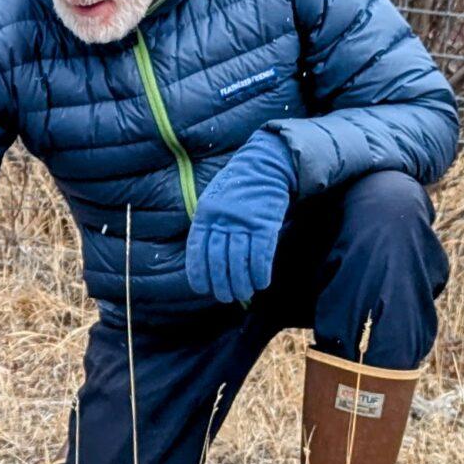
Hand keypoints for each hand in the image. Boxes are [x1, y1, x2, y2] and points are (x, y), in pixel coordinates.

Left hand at [185, 131, 295, 302]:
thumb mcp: (212, 202)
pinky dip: (260, 271)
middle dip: (221, 282)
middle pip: (218, 257)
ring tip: (243, 294)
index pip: (197, 248)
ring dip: (241, 281)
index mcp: (205, 214)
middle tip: (225, 297)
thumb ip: (208, 226)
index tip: (201, 288)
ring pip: (239, 259)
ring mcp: (244, 221)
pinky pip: (262, 252)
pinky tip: (261, 283)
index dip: (198, 271)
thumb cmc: (235, 188)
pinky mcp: (266, 223)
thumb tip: (205, 259)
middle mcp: (222, 219)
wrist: (264, 167)